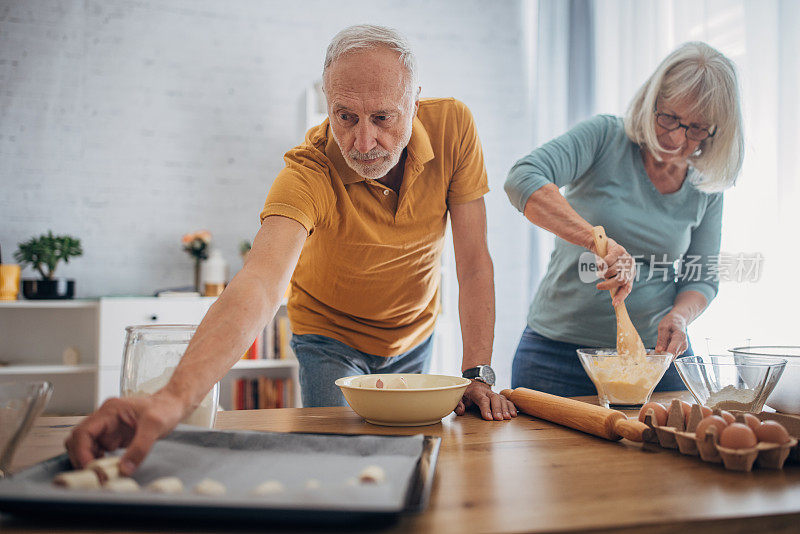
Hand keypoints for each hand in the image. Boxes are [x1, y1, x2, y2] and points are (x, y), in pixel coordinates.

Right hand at [64, 390, 186, 475]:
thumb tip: (124, 469)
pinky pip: (96, 451)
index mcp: (110, 410)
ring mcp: (107, 428)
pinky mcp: (112, 437)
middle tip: (94, 474)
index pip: (83, 431)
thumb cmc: (165, 408)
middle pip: (77, 440)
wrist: (173, 406)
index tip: (90, 468)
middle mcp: (104, 419)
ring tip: (100, 474)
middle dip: (81, 458)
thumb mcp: (156, 425)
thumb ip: (140, 447)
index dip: (82, 451)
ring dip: (88, 461)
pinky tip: (106, 469)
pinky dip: (97, 461)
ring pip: (84, 446)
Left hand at [454, 380, 516, 420]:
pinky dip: (511, 407)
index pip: (482, 399)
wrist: (474, 383)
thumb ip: (458, 404)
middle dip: (497, 408)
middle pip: (494, 398)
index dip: (486, 409)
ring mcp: (494, 394)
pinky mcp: (499, 397)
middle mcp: (487, 392)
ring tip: (507, 418)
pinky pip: (507, 400)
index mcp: (476, 392)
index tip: (489, 418)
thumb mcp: (459, 397)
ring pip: (502, 399)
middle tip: (499, 419)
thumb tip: (461, 412)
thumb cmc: (466, 393)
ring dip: (506, 408)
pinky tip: (514, 414)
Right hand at [593, 237, 635, 305]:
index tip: (614, 304)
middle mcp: (630, 266)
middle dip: (608, 285)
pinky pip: (606, 262)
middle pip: (621, 280)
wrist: (602, 245)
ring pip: (611, 271)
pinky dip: (600, 264)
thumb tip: (615, 299)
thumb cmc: (607, 263)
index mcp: (630, 274)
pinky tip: (599, 262)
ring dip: (602, 273)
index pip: (627, 287)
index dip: (621, 296)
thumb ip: (614, 284)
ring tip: (598, 272)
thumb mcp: (612, 275)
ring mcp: (625, 257)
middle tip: (598, 286)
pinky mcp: (618, 250)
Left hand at [655, 312, 688, 357]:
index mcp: (680, 337)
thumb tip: (659, 350)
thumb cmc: (671, 322)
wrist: (679, 320)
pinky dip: (666, 353)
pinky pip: (672, 355)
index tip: (656, 356)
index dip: (664, 356)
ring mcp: (683, 348)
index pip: (673, 351)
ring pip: (671, 356)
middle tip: (654, 351)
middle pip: (672, 355)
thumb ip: (661, 339)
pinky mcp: (680, 351)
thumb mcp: (663, 327)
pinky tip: (663, 346)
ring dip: (664, 354)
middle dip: (662, 356)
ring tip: (659, 345)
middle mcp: (683, 345)